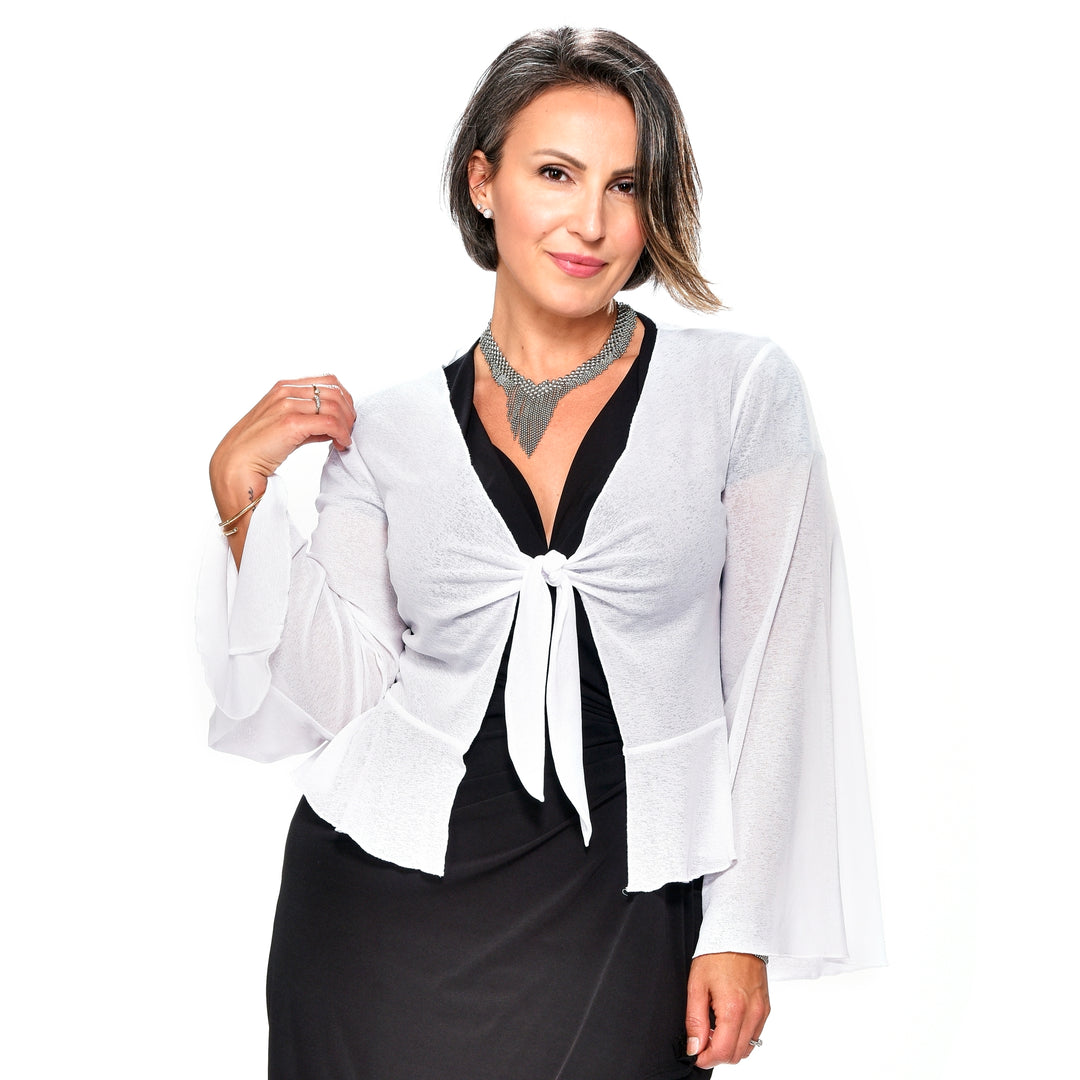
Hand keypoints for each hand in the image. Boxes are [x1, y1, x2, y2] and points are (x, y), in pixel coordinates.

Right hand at [209, 375, 356, 562]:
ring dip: (347, 425)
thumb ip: (308, 422)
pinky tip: (341, 446)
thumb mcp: (285, 428)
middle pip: (335, 391)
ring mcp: (287, 406)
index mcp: (284, 387)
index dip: (345, 398)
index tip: (348, 418)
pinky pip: (331, 423)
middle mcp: (286, 392)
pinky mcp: (291, 423)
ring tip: (345, 441)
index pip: (328, 380)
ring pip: (336, 407)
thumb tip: (333, 427)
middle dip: (349, 412)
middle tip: (350, 431)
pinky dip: (342, 435)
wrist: (235, 465)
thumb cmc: (258, 450)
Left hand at [685, 952, 768, 1066]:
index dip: (706, 1059)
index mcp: (733, 1008)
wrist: (738, 933)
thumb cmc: (716, 955)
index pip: (722, 1051)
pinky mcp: (766, 1007)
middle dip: (717, 1054)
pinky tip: (728, 1022)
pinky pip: (755, 1034)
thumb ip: (695, 1020)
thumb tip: (694, 1047)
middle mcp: (752, 1013)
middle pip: (736, 1055)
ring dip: (730, 1047)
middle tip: (702, 1040)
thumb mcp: (696, 985)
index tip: (695, 1054)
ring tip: (714, 1029)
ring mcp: (762, 1011)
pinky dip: (741, 1037)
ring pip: (747, 1048)